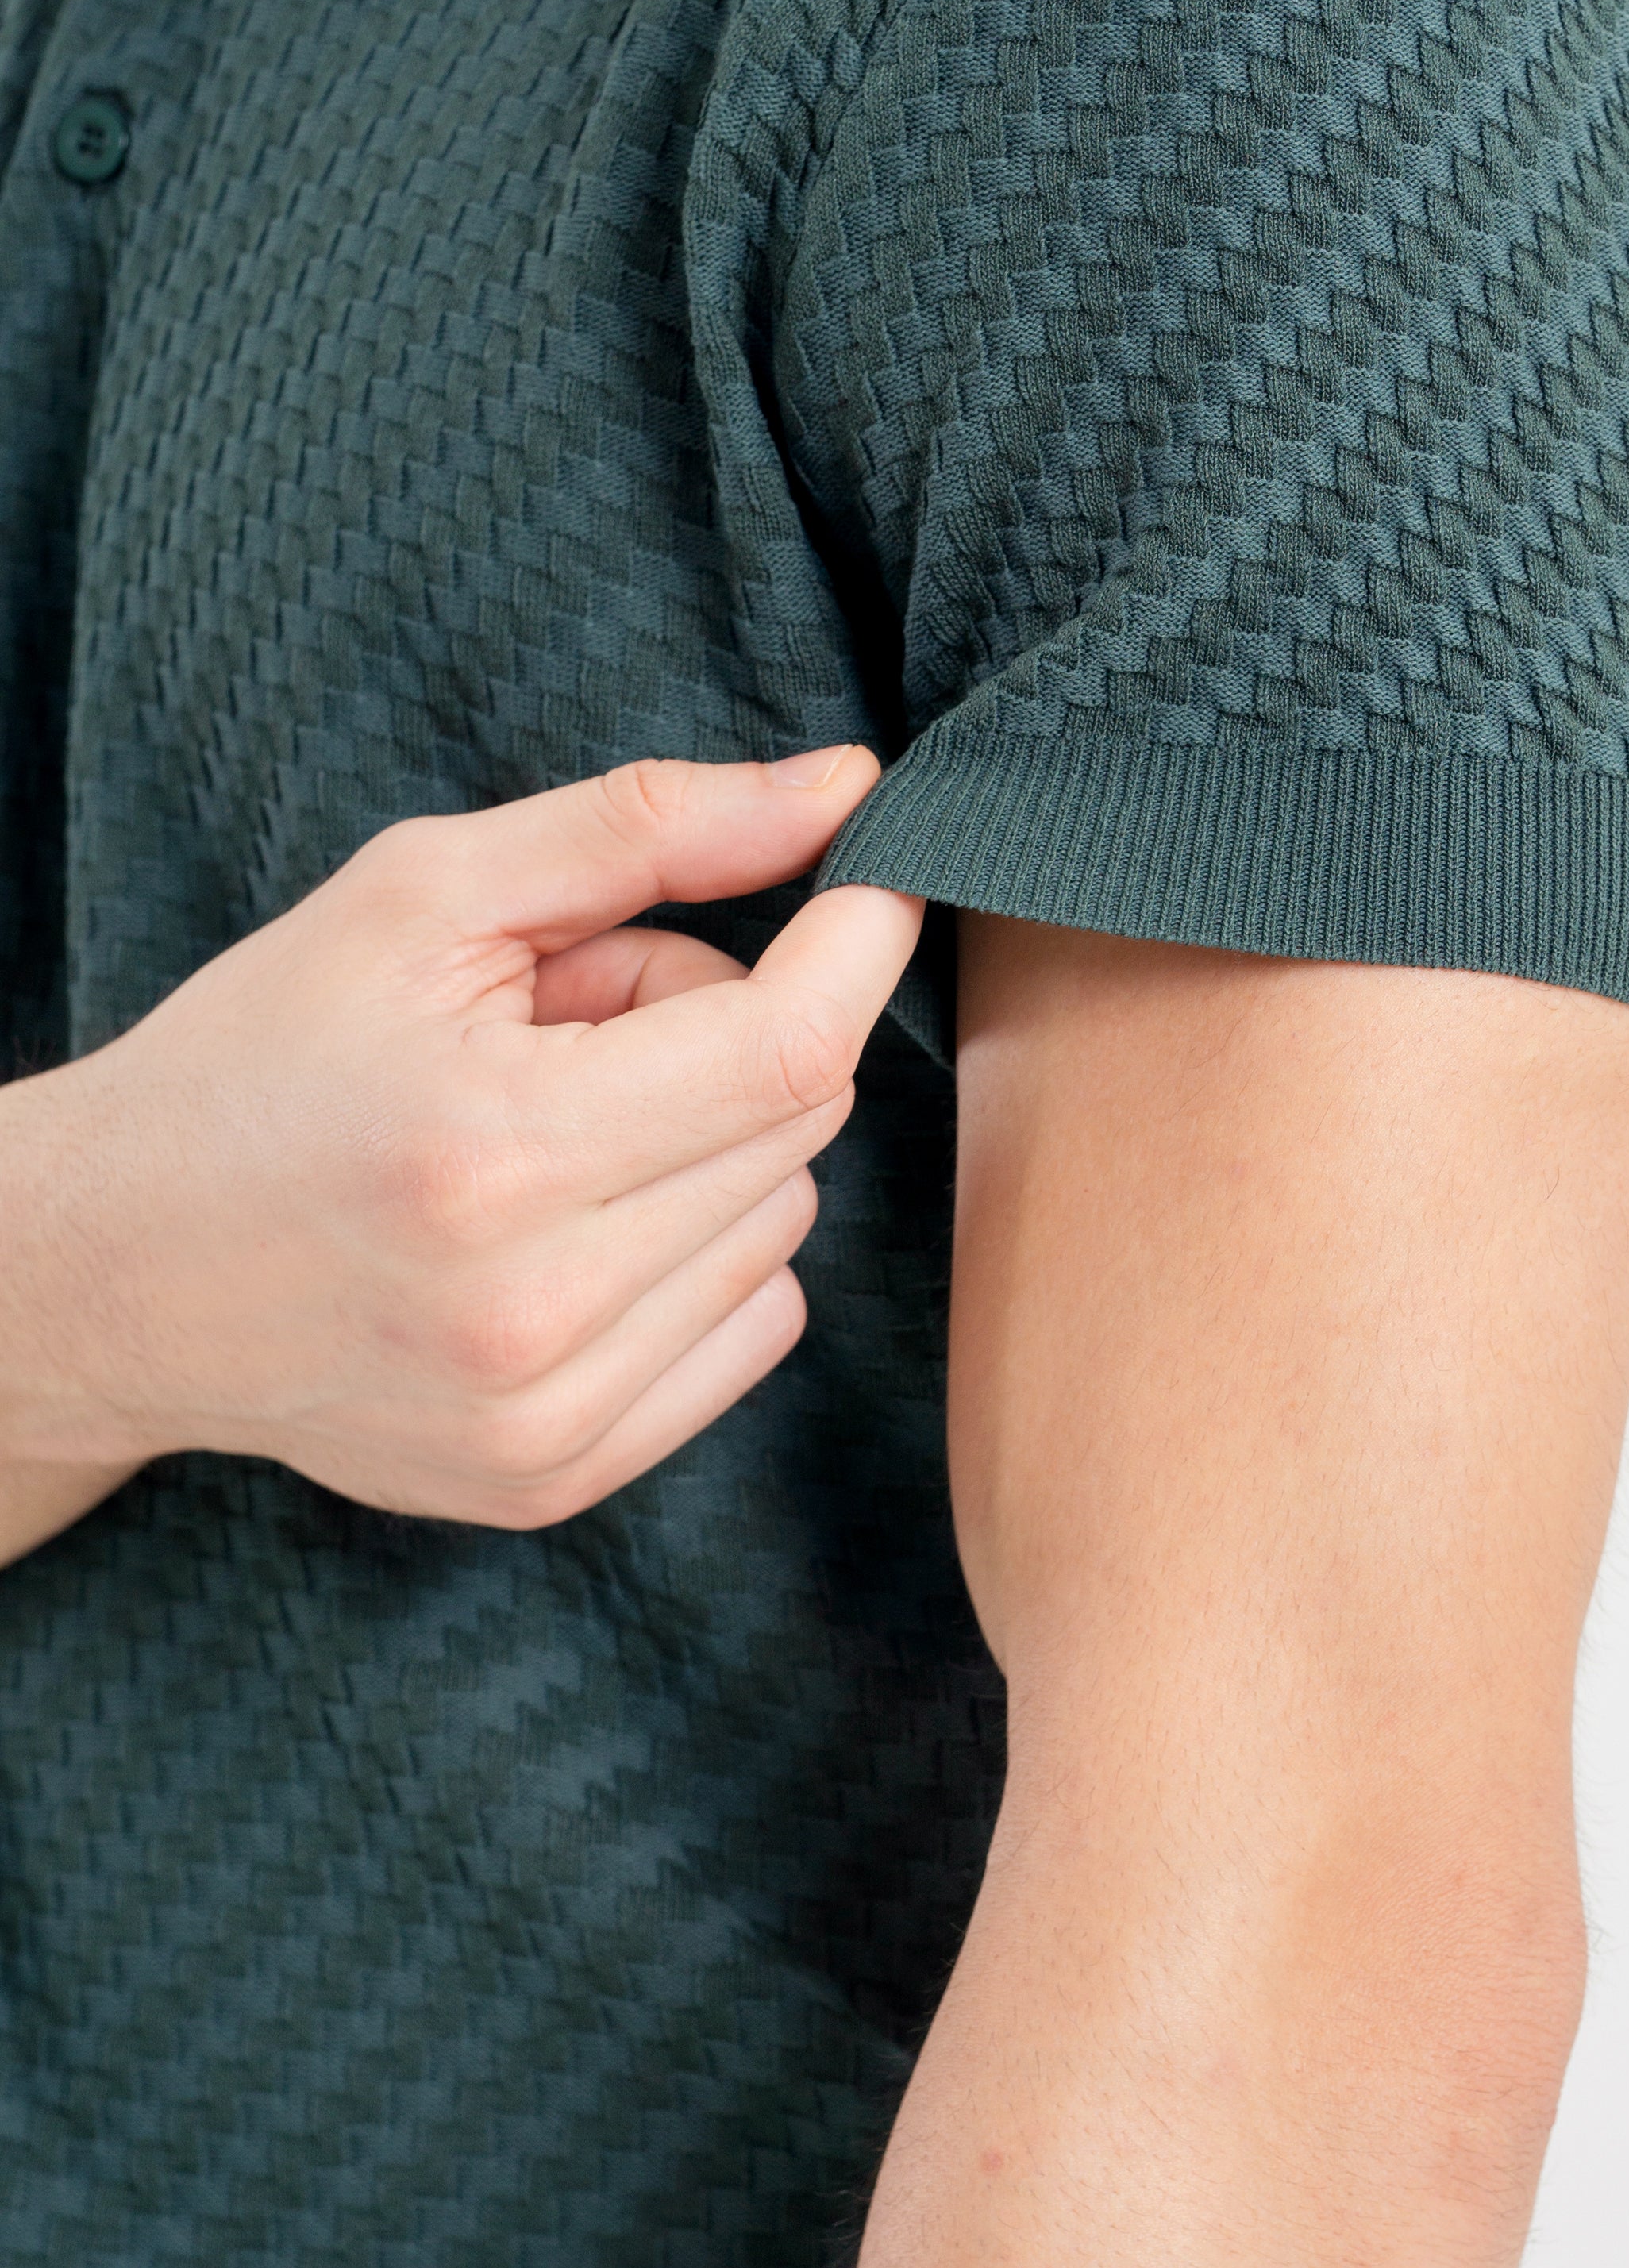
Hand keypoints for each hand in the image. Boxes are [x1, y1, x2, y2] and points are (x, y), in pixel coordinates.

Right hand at [0, 751, 918, 1543]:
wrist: (114, 1268)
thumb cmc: (265, 1054)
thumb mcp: (427, 893)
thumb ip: (648, 831)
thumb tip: (848, 787)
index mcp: (494, 1148)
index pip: (785, 1052)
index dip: (858, 948)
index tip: (876, 881)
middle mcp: (532, 1309)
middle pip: (793, 1125)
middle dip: (727, 1033)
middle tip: (583, 1022)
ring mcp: (548, 1417)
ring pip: (784, 1221)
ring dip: (709, 1148)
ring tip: (551, 1132)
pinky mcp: (555, 1480)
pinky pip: (755, 1327)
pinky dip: (705, 1253)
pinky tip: (574, 1229)